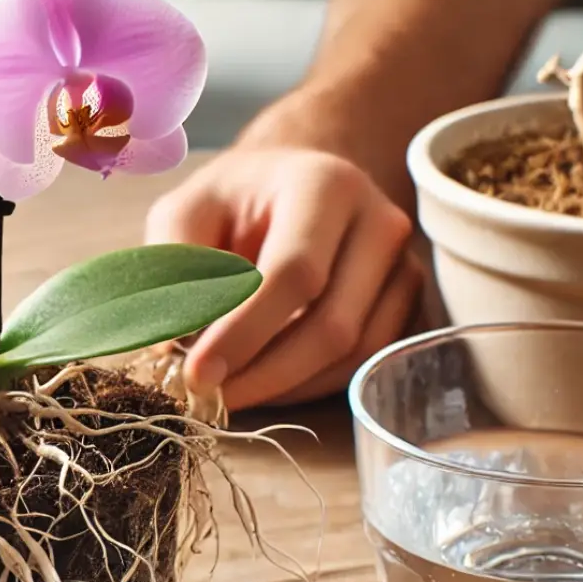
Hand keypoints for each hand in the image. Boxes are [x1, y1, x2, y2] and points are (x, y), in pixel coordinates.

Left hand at [146, 141, 422, 410]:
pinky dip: (309, 386)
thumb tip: (173, 344)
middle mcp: (380, 224)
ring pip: (351, 355)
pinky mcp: (409, 307)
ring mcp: (404, 268)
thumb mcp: (186, 214)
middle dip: (264, 374)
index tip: (197, 373)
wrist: (294, 187)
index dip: (244, 332)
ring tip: (231, 389)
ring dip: (285, 386)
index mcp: (324, 185)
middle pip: (332, 324)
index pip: (294, 272)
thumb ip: (174, 267)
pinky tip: (266, 380)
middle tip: (209, 396)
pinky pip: (362, 366)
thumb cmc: (235, 202)